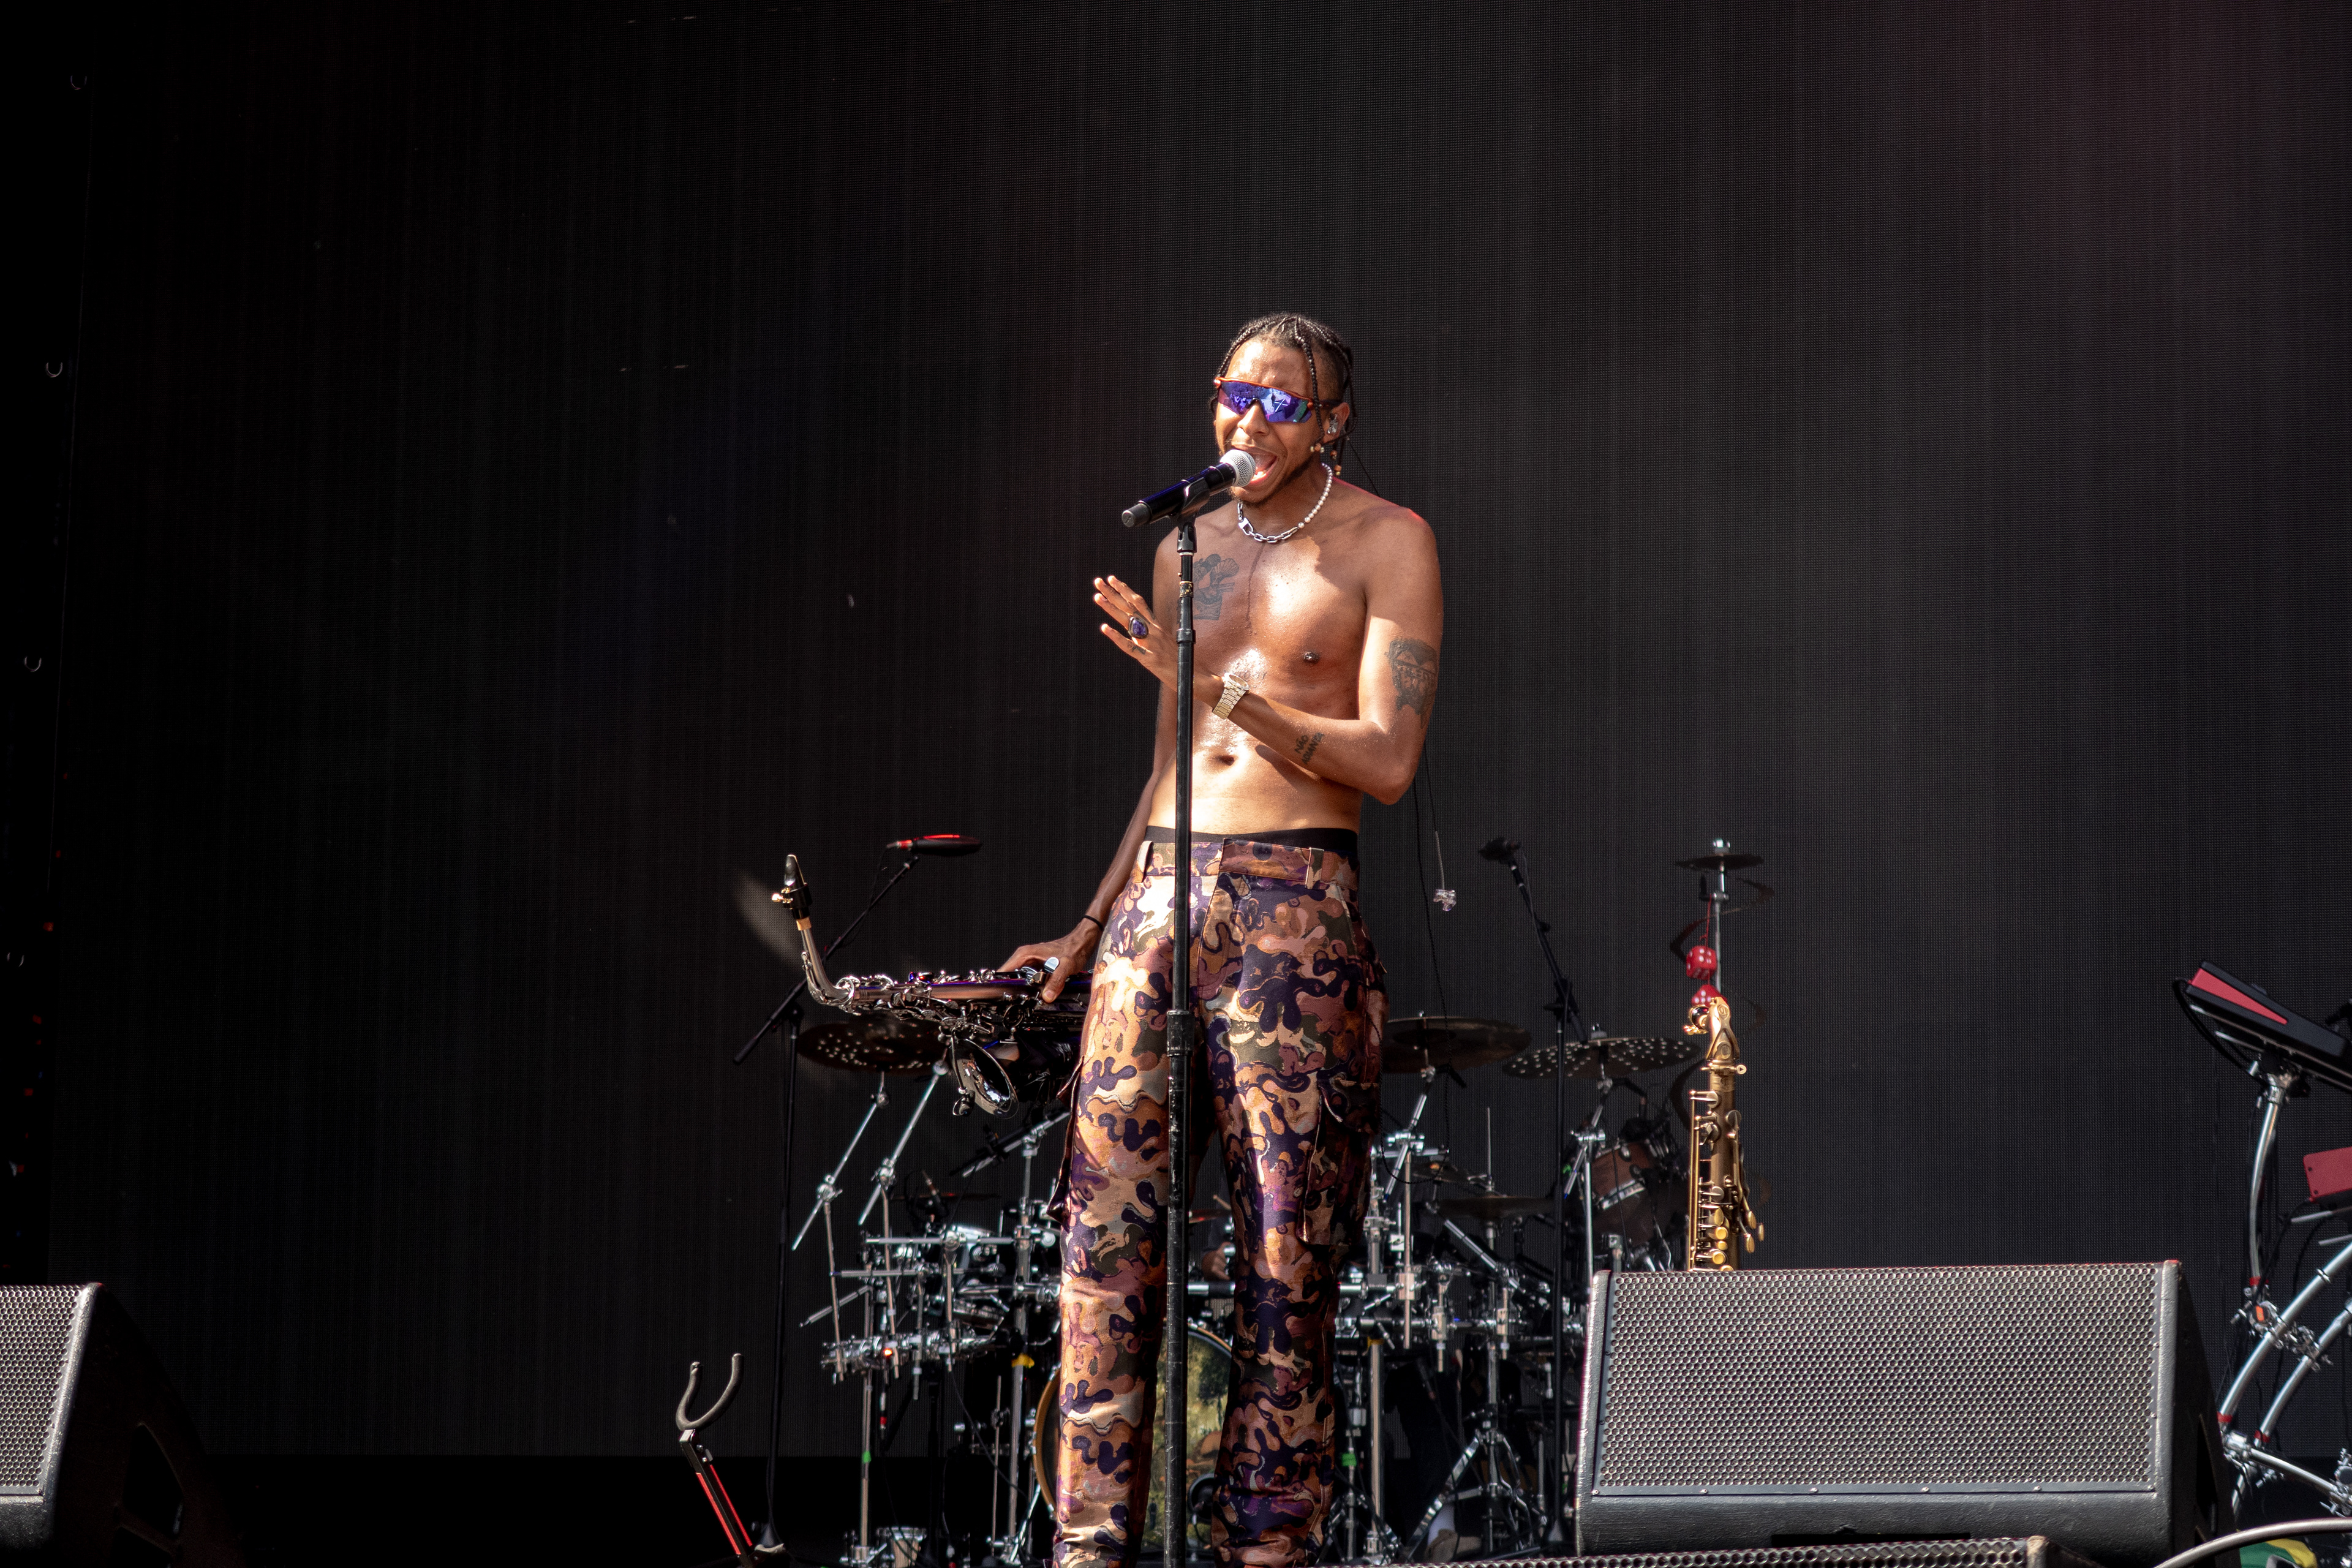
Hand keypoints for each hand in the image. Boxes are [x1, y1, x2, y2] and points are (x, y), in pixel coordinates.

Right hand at [998, 918, 1101, 1002]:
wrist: (1081, 943)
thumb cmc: (1073, 948)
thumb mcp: (1065, 966)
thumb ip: (1056, 981)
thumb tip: (1047, 996)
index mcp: (1025, 954)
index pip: (1004, 970)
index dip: (1000, 984)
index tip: (1001, 995)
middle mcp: (1025, 957)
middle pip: (1011, 977)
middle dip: (1013, 990)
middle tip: (1018, 1001)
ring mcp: (1030, 963)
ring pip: (1020, 980)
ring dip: (1024, 990)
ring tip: (1029, 999)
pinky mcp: (1037, 968)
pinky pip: (1030, 980)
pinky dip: (1033, 987)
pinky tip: (1038, 993)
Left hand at [1094, 576, 1177, 692]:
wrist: (1194, 677)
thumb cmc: (1181, 662)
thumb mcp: (1166, 643)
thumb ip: (1153, 635)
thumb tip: (1139, 630)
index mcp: (1157, 627)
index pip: (1139, 603)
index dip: (1125, 590)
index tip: (1112, 579)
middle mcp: (1153, 631)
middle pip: (1130, 607)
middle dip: (1113, 593)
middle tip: (1099, 581)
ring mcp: (1151, 644)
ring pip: (1128, 622)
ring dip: (1111, 608)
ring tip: (1097, 597)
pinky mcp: (1149, 659)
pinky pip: (1130, 646)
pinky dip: (1116, 637)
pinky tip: (1104, 628)